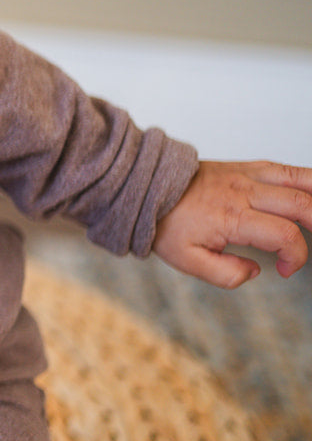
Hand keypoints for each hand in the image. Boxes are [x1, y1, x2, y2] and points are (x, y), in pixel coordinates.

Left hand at [153, 160, 311, 287]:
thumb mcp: (186, 260)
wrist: (145, 188)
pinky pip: (284, 168)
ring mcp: (247, 175)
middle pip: (301, 203)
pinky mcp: (246, 167)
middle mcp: (245, 192)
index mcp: (233, 217)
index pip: (284, 235)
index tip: (285, 269)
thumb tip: (256, 271)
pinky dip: (305, 180)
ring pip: (300, 178)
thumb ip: (224, 273)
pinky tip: (309, 195)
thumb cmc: (165, 223)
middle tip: (309, 247)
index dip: (296, 257)